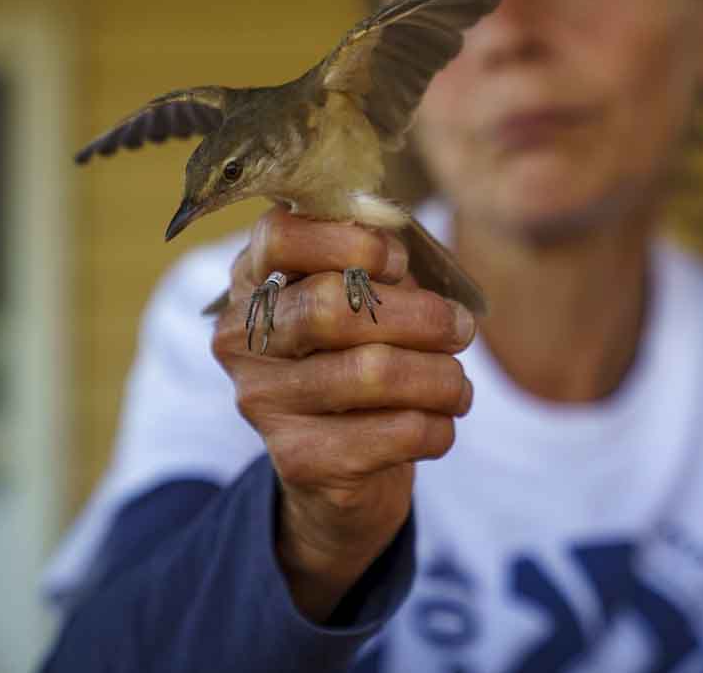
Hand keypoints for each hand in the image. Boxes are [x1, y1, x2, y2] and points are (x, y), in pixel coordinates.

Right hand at [211, 207, 475, 621]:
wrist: (340, 465)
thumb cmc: (358, 355)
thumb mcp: (362, 297)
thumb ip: (376, 264)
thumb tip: (403, 250)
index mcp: (253, 281)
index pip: (280, 237)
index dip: (352, 241)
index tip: (399, 262)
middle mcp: (242, 339)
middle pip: (331, 306)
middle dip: (419, 315)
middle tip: (461, 328)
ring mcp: (263, 401)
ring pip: (372, 372)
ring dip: (440, 377)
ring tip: (459, 384)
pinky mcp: (299, 459)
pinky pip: (395, 431)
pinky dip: (439, 425)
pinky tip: (443, 422)